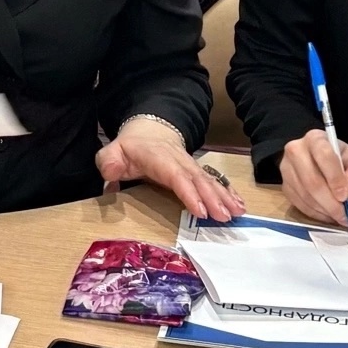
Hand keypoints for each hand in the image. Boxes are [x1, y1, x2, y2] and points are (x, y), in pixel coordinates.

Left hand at [98, 116, 240, 221]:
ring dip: (225, 196)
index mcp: (158, 158)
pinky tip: (239, 204)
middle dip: (213, 198)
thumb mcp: (112, 151)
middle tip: (225, 217)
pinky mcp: (197, 171)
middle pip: (198, 179)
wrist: (149, 130)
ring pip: (209, 180)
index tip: (201, 211)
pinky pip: (214, 181)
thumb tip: (111, 175)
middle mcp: (179, 161)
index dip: (189, 193)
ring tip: (238, 212)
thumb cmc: (130, 147)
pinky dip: (228, 191)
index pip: (176, 176)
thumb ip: (109, 162)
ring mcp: (190, 165)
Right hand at [279, 128, 347, 228]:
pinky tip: (328, 216)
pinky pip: (299, 204)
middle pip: (311, 181)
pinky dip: (315, 214)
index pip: (324, 156)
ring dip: (324, 211)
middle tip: (344, 215)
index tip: (345, 196)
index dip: (335, 178)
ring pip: (305, 195)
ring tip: (340, 217)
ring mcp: (286, 169)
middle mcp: (296, 150)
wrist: (317, 159)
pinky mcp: (285, 185)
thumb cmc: (339, 159)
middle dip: (330, 203)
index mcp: (315, 139)